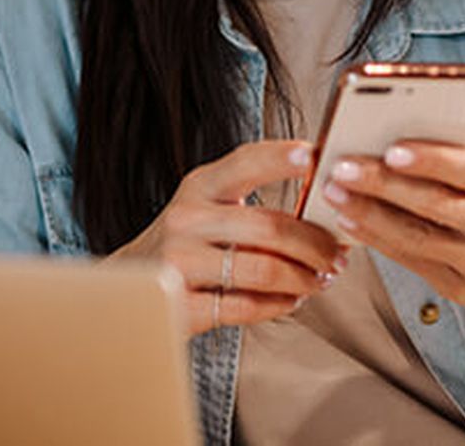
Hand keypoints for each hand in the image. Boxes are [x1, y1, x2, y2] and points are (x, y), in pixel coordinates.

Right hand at [105, 139, 349, 336]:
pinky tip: (290, 300)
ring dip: (303, 278)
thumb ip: (250, 199)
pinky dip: (278, 305)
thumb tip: (323, 200)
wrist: (127, 285)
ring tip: (319, 280)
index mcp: (198, 186)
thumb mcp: (206, 207)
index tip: (316, 157)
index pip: (245, 162)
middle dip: (315, 244)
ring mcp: (179, 263)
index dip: (282, 158)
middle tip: (337, 255)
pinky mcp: (180, 304)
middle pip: (269, 226)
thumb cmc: (184, 243)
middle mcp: (185, 219)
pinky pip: (245, 306)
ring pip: (263, 270)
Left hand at [319, 139, 464, 335]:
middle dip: (383, 185)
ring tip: (334, 193)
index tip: (393, 149)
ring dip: (369, 215)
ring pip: (417, 238)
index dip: (432, 160)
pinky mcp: (460, 289)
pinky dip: (377, 241)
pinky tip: (350, 222)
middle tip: (342, 167)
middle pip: (435, 205)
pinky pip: (411, 261)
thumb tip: (413, 130)